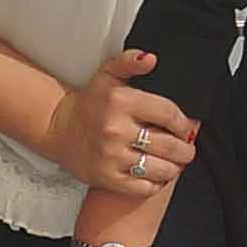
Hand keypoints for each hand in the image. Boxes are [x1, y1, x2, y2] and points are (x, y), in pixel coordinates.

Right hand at [37, 49, 198, 201]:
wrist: (58, 128)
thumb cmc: (90, 103)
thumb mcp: (108, 74)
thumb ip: (130, 62)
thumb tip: (151, 59)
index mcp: (120, 101)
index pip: (169, 115)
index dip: (185, 124)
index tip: (188, 129)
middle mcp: (116, 130)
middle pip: (170, 146)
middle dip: (186, 150)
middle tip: (188, 149)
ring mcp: (111, 156)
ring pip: (161, 169)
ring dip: (175, 168)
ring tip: (176, 163)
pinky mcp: (107, 178)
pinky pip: (144, 187)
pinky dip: (156, 184)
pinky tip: (156, 175)